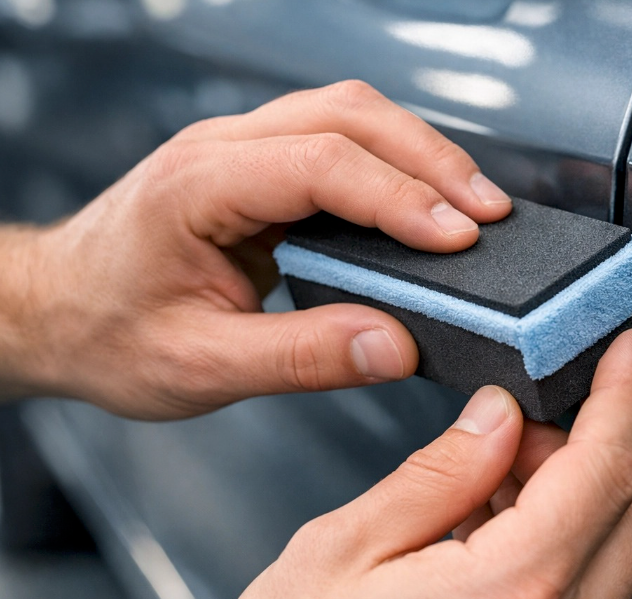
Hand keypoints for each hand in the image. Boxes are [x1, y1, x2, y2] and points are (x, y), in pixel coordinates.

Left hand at [0, 80, 511, 418]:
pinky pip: (340, 139)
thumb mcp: (201, 366)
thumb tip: (396, 344)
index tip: (459, 238)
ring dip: (421, 153)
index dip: (400, 198)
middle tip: (489, 215)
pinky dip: (396, 164)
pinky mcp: (259, 166)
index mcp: (198, 186)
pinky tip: (426, 199)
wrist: (58, 311)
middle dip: (431, 161)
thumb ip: (302, 357)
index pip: (320, 164)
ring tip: (474, 205)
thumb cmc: (110, 332)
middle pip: (348, 115)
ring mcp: (241, 149)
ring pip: (350, 114)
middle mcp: (222, 149)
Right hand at [198, 330, 631, 598]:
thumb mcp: (343, 549)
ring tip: (492, 481)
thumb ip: (439, 473)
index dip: (624, 397)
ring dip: (576, 496)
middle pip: (629, 511)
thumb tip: (499, 416)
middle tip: (521, 424)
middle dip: (593, 445)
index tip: (631, 353)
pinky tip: (497, 532)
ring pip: (616, 554)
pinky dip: (563, 547)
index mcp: (504, 598)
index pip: (602, 471)